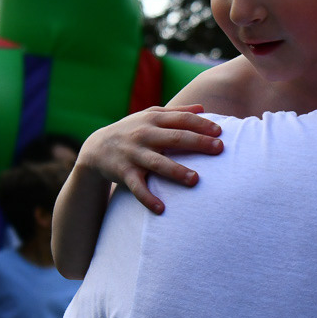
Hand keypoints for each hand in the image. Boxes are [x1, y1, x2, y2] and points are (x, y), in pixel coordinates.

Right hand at [76, 106, 223, 213]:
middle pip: (175, 138)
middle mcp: (144, 135)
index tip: (220, 132)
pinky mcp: (124, 173)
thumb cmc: (132, 130)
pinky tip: (161, 209)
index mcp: (153, 119)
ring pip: (158, 163)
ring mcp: (134, 154)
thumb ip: (176, 112)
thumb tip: (203, 108)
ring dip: (176, 171)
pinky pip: (137, 187)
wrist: (96, 147)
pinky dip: (148, 198)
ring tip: (195, 180)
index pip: (181, 119)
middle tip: (219, 149)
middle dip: (198, 143)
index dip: (201, 124)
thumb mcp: (150, 116)